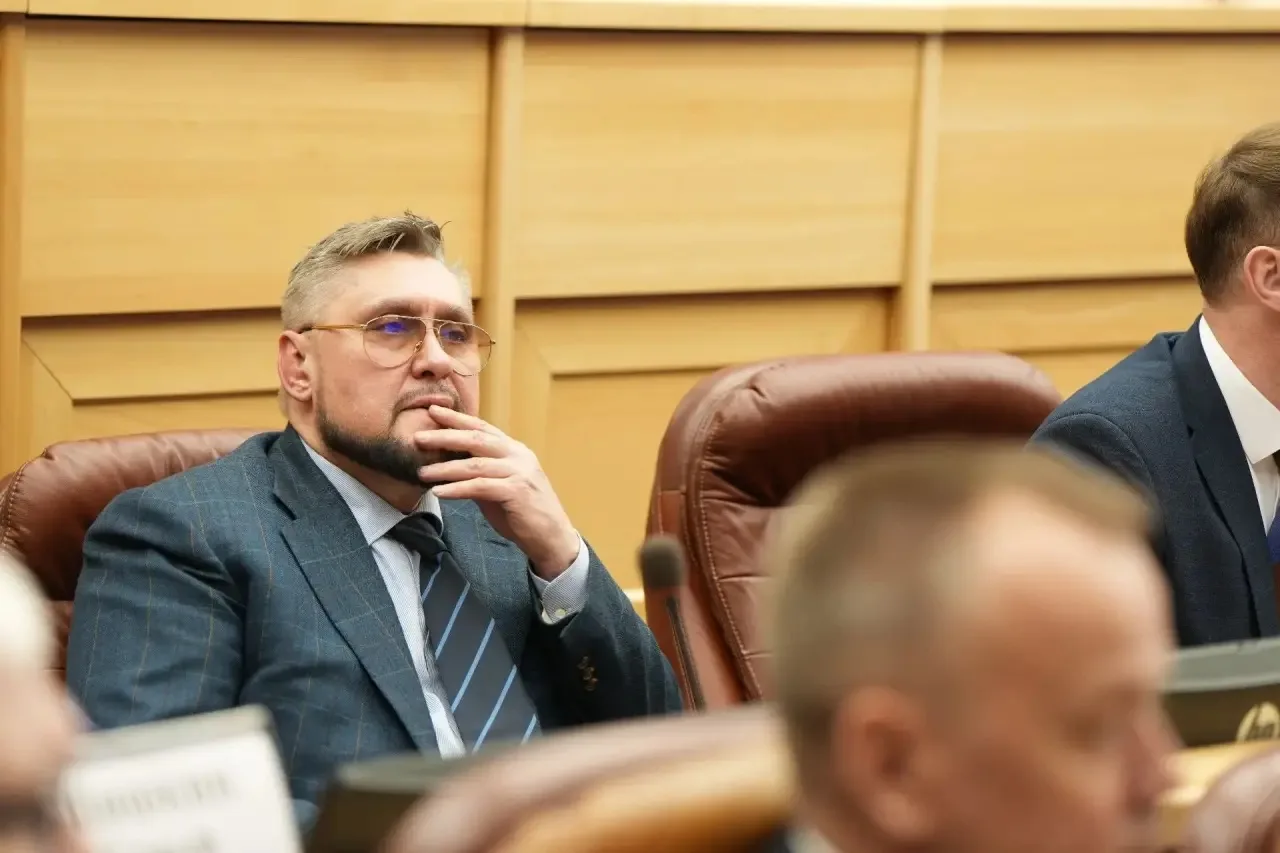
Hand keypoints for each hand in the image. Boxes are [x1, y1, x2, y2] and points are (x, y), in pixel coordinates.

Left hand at [415, 406, 579, 578]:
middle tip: (419, 437)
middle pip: (476, 440)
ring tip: (422, 473)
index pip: (482, 428)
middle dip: (445, 436)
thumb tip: (449, 466)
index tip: (432, 410)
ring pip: (475, 464)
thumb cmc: (523, 513)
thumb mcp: (499, 487)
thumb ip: (479, 473)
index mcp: (514, 450)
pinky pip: (480, 487)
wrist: (552, 537)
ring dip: (445, 468)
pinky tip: (439, 492)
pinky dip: (457, 489)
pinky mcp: (517, 491)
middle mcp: (518, 455)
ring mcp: (519, 472)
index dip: (457, 419)